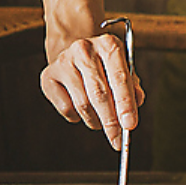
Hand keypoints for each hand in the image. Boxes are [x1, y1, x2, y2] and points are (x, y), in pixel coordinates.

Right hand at [40, 33, 145, 149]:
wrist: (77, 57)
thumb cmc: (108, 69)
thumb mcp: (126, 73)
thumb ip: (134, 89)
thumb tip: (137, 103)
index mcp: (109, 45)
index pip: (120, 78)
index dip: (125, 104)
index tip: (130, 126)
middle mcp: (85, 49)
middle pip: (99, 93)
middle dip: (111, 121)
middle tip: (117, 139)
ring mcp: (64, 61)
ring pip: (83, 103)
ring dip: (96, 121)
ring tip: (102, 123)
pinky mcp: (48, 76)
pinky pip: (66, 108)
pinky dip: (78, 117)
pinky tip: (83, 111)